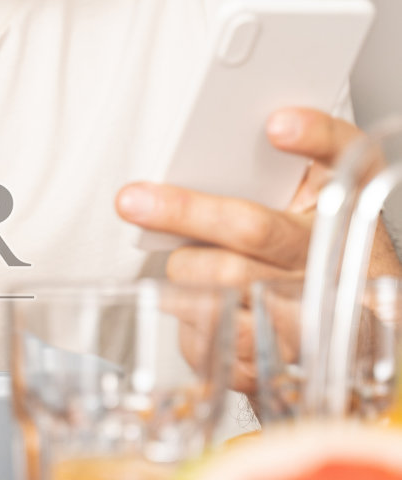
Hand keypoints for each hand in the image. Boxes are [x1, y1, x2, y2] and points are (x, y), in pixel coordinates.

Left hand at [115, 108, 400, 390]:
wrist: (344, 335)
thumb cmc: (308, 258)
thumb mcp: (306, 207)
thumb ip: (267, 173)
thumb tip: (208, 153)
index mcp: (343, 205)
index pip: (346, 157)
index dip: (315, 138)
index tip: (276, 123)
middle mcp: (332, 256)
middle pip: (255, 228)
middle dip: (185, 212)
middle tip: (134, 200)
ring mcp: (311, 311)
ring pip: (224, 282)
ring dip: (185, 268)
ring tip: (182, 261)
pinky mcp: (280, 356)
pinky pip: (215, 334)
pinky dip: (189, 314)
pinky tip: (191, 302)